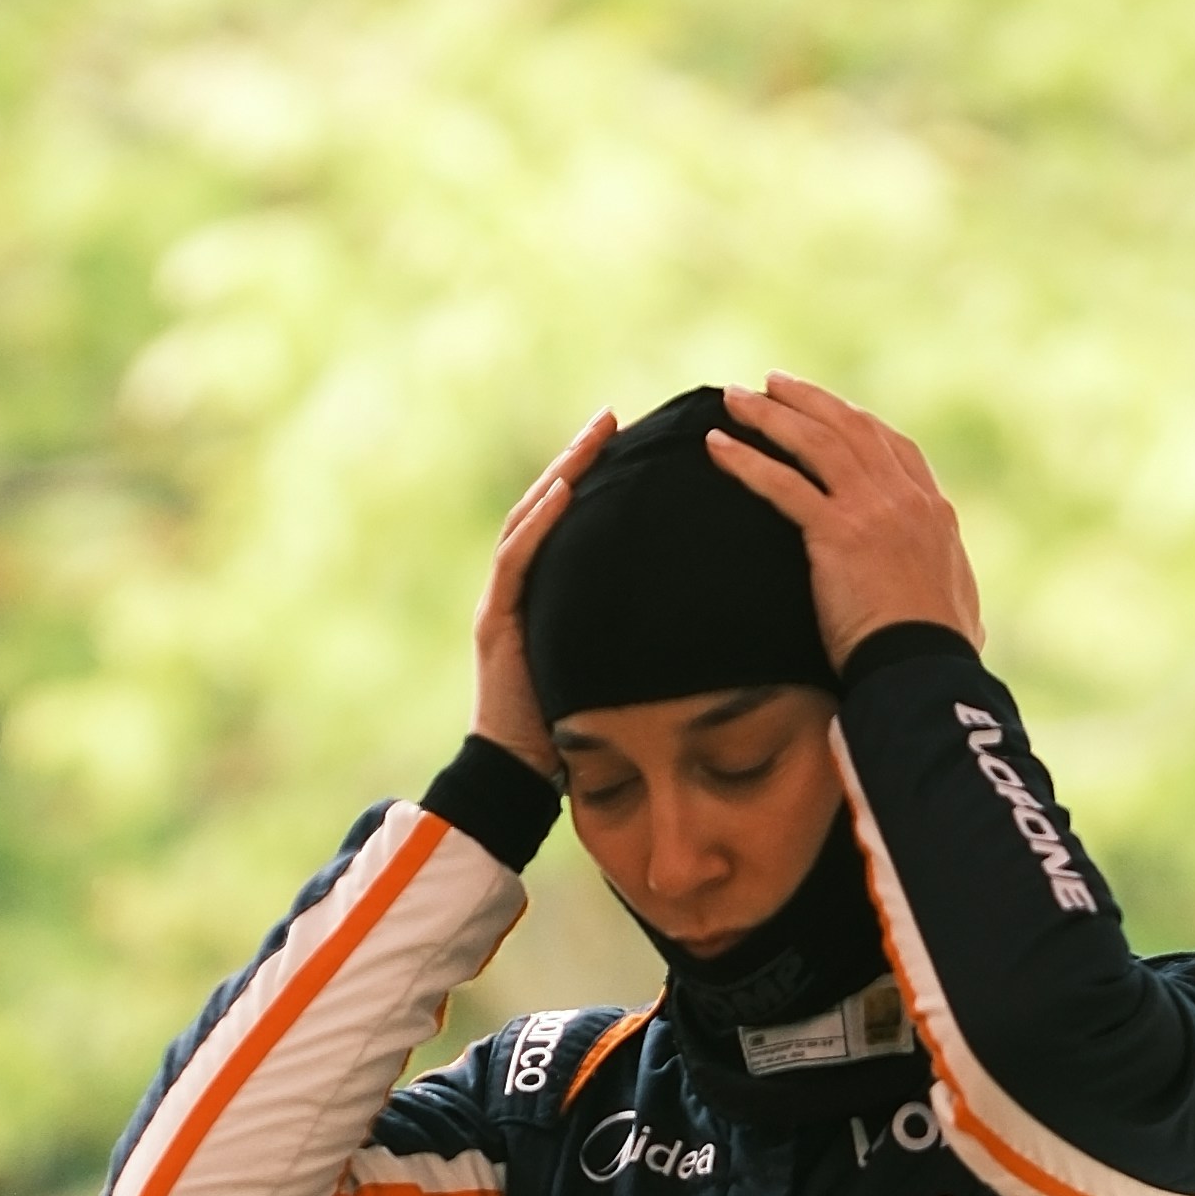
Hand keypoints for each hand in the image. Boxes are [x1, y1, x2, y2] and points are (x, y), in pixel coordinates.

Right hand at [469, 417, 611, 778]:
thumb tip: (699, 620)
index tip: (627, 441)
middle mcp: (519, 589)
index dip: (592, 478)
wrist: (517, 778)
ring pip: (527, 520)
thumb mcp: (615, 672)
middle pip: (545, 506)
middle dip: (577, 459)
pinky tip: (565, 491)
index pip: (566, 522)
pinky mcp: (496, 621)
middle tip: (612, 417)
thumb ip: (638, 638)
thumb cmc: (571, 734)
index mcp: (545, 596)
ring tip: (591, 436)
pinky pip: (517, 560)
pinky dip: (540, 523)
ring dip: (560, 474)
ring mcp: (502, 602)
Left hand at [710, 375, 983, 667]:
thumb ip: (955, 598)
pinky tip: (716, 446)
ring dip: (771, 415)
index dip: (857, 421)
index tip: (828, 409)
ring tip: (734, 398)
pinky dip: (746, 461)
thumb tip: (970, 622)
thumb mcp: (962, 614)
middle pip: (852, 428)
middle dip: (809, 400)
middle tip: (773, 383)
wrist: (924, 671)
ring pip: (815, 442)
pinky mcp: (838, 533)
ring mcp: (873, 510)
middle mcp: (906, 499)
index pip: (894, 447)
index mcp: (935, 514)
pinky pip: (783, 484)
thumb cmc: (938, 659)